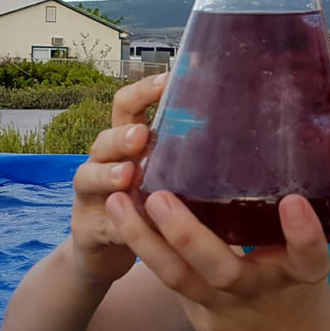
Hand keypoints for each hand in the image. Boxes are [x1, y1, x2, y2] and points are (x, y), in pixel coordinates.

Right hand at [67, 72, 167, 286]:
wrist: (106, 251)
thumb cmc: (145, 206)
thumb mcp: (165, 178)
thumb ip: (187, 157)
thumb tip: (242, 133)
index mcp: (125, 143)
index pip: (128, 107)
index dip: (143, 92)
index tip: (168, 80)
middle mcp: (103, 162)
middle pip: (105, 138)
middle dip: (122, 135)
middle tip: (141, 136)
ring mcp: (90, 195)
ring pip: (88, 176)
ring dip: (106, 174)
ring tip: (126, 175)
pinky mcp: (87, 228)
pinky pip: (97, 224)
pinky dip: (113, 225)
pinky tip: (126, 230)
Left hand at [105, 190, 329, 330]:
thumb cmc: (297, 289)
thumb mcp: (308, 259)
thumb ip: (295, 215)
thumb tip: (294, 142)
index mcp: (300, 277)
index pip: (308, 259)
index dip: (303, 235)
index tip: (293, 202)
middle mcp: (259, 292)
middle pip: (224, 271)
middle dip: (189, 236)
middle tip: (161, 198)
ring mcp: (223, 307)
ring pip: (178, 280)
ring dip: (144, 240)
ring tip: (118, 201)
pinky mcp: (196, 312)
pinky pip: (166, 281)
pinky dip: (143, 247)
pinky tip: (121, 215)